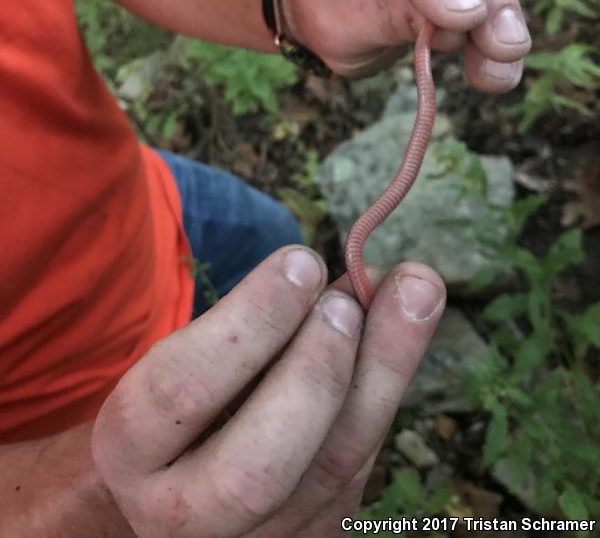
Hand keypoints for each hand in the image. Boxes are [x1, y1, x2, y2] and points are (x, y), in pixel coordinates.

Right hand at [92, 246, 444, 536]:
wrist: (184, 495)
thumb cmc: (189, 407)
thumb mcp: (192, 359)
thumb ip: (260, 321)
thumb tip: (355, 270)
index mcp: (133, 452)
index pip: (178, 393)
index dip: (250, 323)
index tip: (302, 261)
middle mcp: (185, 515)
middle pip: (254, 470)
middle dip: (313, 373)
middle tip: (346, 302)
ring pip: (333, 474)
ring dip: (381, 372)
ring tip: (411, 294)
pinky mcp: (315, 536)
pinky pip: (363, 470)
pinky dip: (388, 390)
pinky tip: (406, 330)